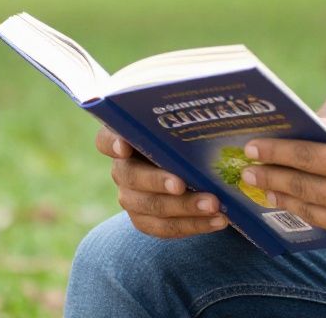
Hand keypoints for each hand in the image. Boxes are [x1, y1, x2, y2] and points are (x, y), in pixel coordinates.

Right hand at [95, 125, 228, 238]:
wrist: (195, 164)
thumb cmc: (189, 133)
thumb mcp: (186, 121)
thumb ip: (186, 115)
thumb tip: (206, 99)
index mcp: (125, 137)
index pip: (106, 139)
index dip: (113, 142)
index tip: (125, 146)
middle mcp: (122, 168)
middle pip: (130, 176)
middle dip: (158, 181)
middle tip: (182, 184)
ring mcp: (131, 197)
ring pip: (150, 206)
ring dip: (184, 207)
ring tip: (215, 205)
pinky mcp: (145, 220)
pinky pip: (164, 228)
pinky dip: (193, 225)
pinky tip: (218, 220)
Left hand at [243, 116, 325, 259]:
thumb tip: (314, 125)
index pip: (307, 157)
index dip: (276, 151)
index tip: (253, 146)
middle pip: (301, 186)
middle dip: (270, 175)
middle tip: (247, 168)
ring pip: (309, 211)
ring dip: (283, 197)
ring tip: (267, 186)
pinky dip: (313, 214)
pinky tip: (300, 203)